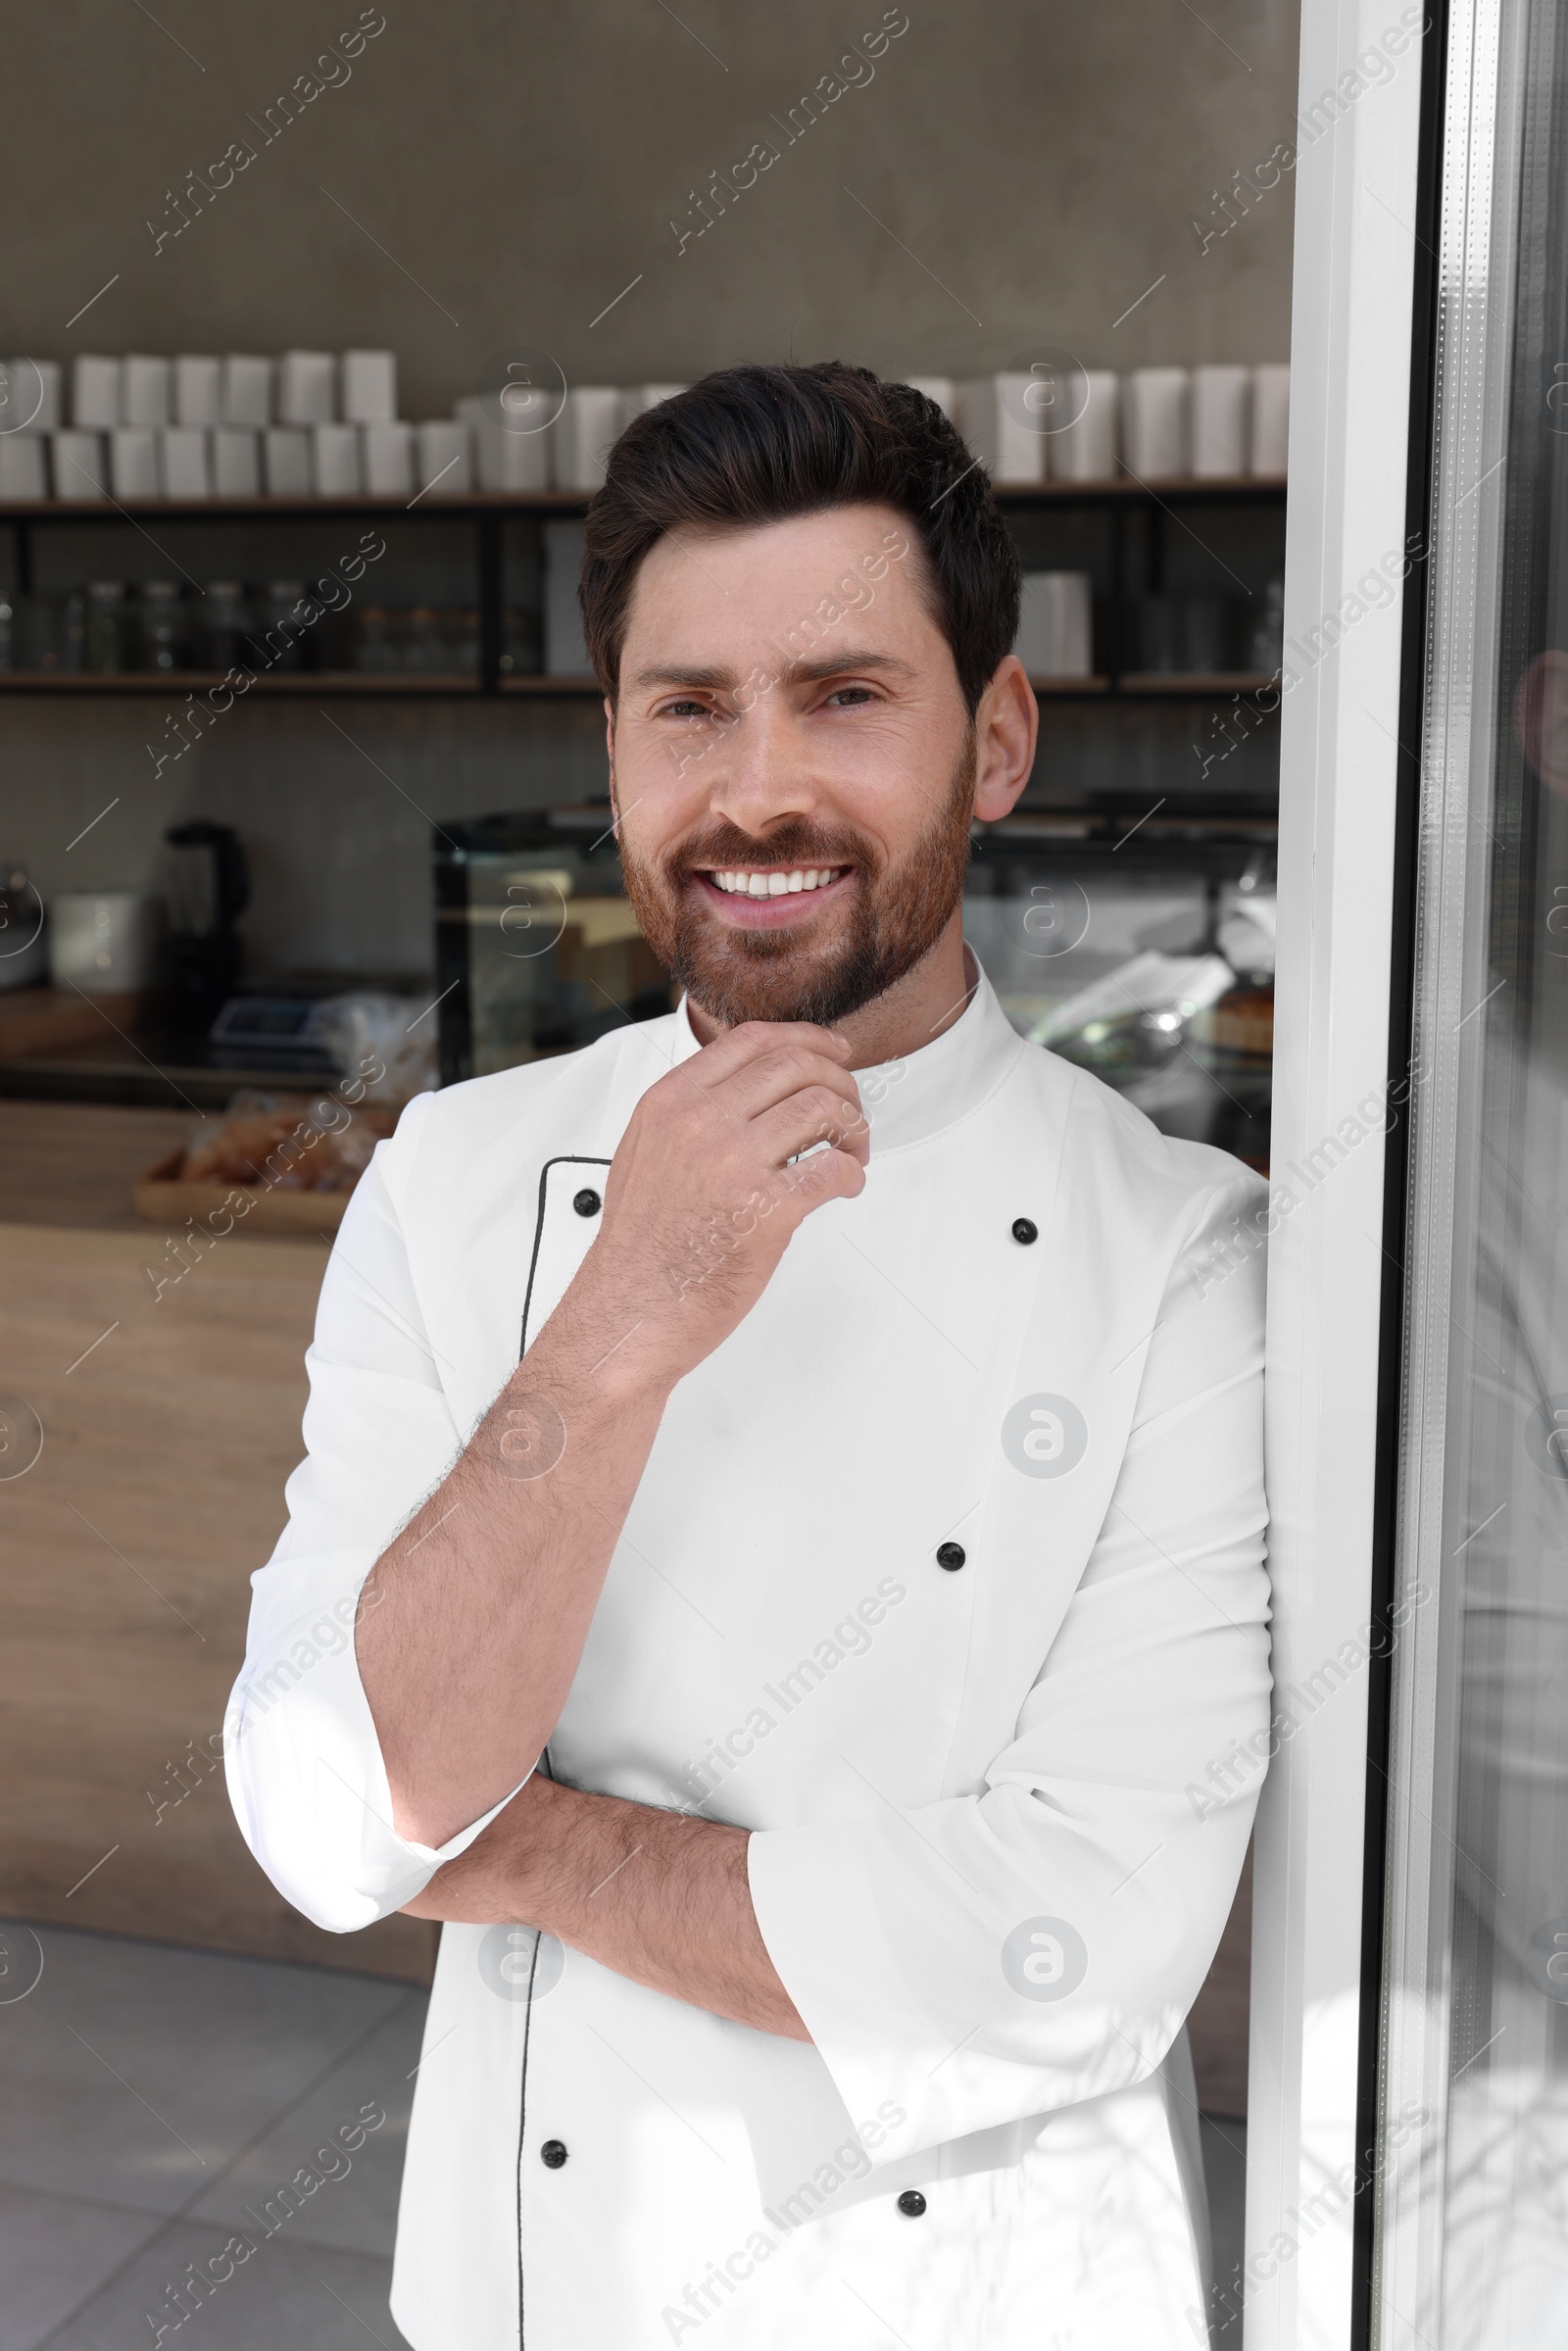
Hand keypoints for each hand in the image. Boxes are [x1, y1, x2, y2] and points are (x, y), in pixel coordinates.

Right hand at [564, 1021, 868, 1384]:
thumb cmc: (640, 1246)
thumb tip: (744, 1091)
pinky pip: (834, 1169)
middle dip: (839, 1082)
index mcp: (671, 1102)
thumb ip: (688, 1112)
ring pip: (823, 1108)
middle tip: (849, 1110)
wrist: (630, 1309)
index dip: (806, 1039)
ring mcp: (734, 1163)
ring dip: (853, 1127)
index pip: (751, 1040)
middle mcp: (701, 1123)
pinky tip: (845, 1186)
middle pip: (796, 1065)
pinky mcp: (767, 1209)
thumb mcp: (645, 1152)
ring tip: (851, 1151)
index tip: (833, 1052)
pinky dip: (853, 1173)